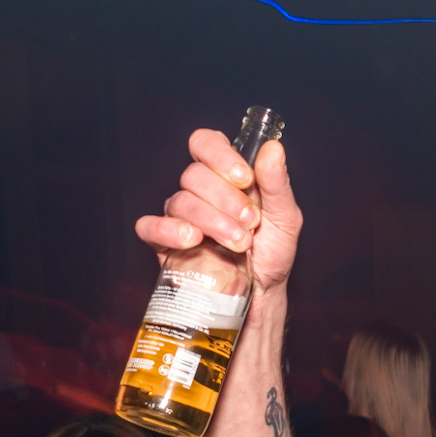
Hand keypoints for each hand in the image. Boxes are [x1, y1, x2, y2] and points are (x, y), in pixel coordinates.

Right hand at [133, 130, 302, 293]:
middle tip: (251, 222)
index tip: (244, 178)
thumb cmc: (272, 252)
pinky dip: (167, 230)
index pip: (206, 144)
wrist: (263, 291)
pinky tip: (192, 239)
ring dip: (212, 220)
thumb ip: (278, 184)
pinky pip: (149, 227)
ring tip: (239, 242)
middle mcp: (199, 192)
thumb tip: (273, 148)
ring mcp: (180, 216)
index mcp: (225, 177)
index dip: (220, 156)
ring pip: (180, 202)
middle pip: (193, 175)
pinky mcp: (165, 243)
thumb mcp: (285, 218)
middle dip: (226, 199)